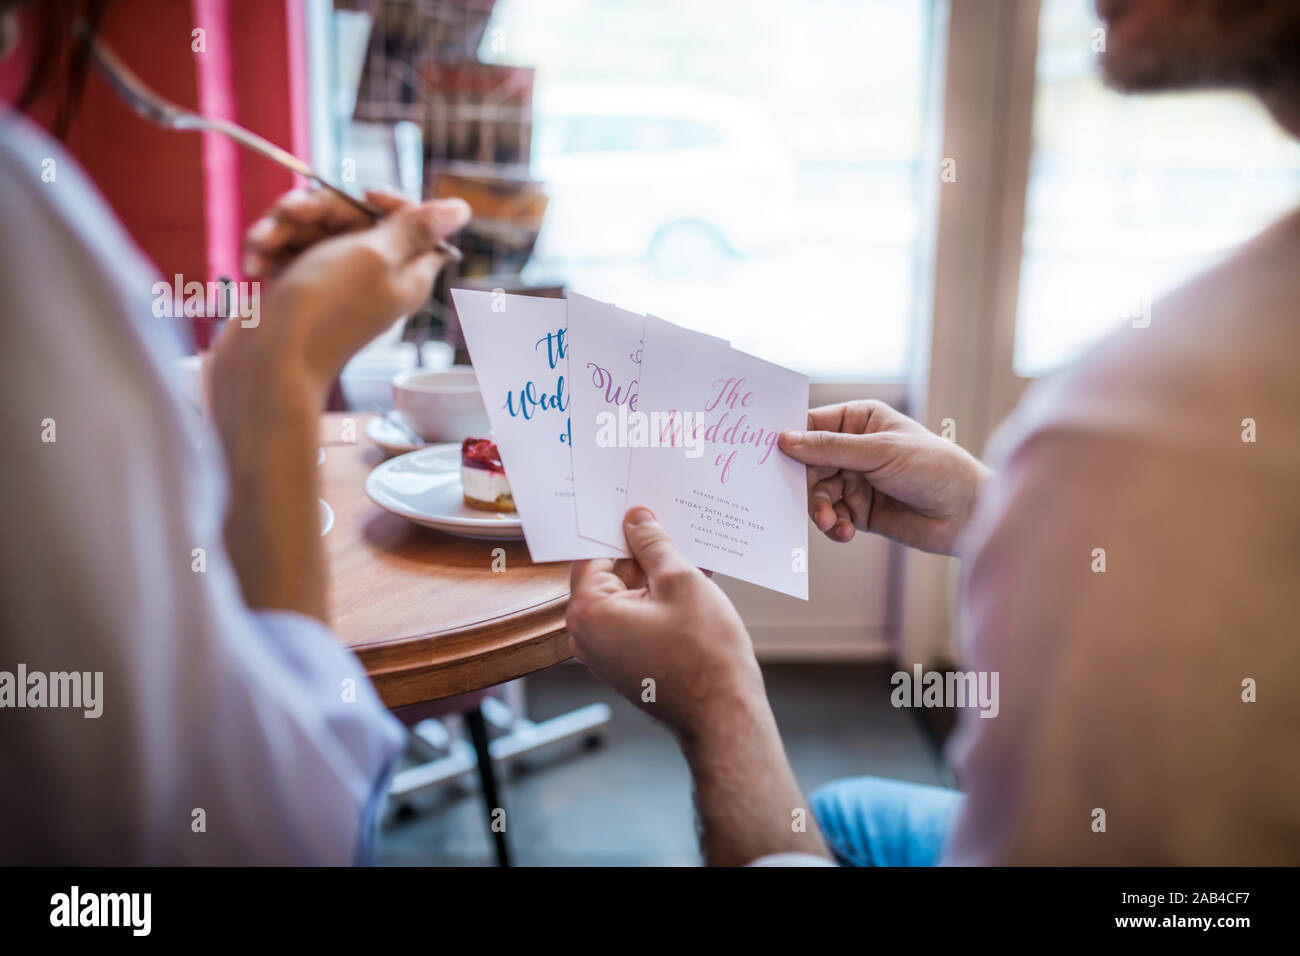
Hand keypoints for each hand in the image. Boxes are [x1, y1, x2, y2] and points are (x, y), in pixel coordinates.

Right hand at [215, 187, 470, 398]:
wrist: (265, 364)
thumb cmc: (323, 307)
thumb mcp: (375, 257)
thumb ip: (415, 229)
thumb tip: (461, 208)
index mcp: (407, 272)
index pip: (412, 221)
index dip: (387, 201)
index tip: (362, 195)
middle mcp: (373, 276)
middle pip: (353, 217)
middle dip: (315, 208)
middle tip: (290, 215)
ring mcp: (332, 283)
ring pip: (311, 230)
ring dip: (282, 228)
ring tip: (260, 246)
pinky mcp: (297, 289)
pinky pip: (286, 251)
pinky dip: (268, 251)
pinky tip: (254, 265)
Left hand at [567, 508, 828, 864]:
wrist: (725, 715)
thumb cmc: (704, 654)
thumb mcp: (681, 582)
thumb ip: (653, 545)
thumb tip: (637, 520)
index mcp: (588, 612)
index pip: (594, 553)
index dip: (619, 529)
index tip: (639, 510)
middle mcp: (587, 636)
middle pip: (610, 575)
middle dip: (642, 552)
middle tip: (672, 527)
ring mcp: (607, 653)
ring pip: (629, 597)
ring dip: (657, 576)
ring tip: (692, 555)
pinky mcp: (627, 664)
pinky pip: (638, 619)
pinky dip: (660, 601)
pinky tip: (693, 585)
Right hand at [778, 400, 992, 555]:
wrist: (967, 513)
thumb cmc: (933, 467)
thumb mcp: (879, 452)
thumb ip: (830, 448)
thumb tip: (784, 440)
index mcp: (858, 420)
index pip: (811, 425)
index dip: (788, 439)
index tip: (765, 454)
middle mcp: (852, 448)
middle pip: (807, 463)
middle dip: (802, 484)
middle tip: (798, 500)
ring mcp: (854, 480)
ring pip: (816, 494)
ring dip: (819, 510)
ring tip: (831, 522)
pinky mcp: (858, 511)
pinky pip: (831, 517)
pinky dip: (832, 526)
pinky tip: (844, 532)